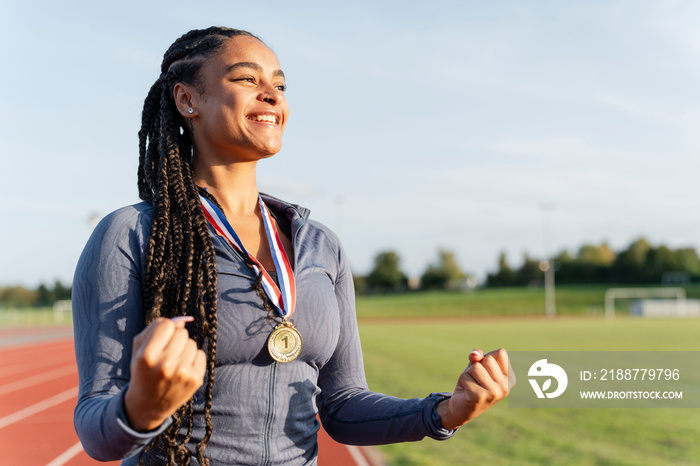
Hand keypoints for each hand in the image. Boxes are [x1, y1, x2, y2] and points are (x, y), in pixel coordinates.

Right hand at [124, 316, 206, 431]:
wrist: (148, 405)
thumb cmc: (143, 371)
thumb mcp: (139, 349)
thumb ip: (155, 328)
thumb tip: (183, 320)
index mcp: (147, 356)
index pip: (166, 324)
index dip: (163, 330)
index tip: (159, 340)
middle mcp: (165, 365)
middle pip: (181, 333)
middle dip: (174, 340)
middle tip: (166, 353)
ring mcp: (182, 373)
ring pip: (192, 343)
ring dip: (184, 349)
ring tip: (173, 363)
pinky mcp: (195, 380)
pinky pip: (201, 354)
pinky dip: (193, 359)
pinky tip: (182, 369)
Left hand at [436, 348, 514, 429]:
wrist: (462, 409)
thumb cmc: (472, 383)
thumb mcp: (476, 365)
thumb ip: (478, 356)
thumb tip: (475, 354)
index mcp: (510, 378)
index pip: (501, 353)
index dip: (487, 358)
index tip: (485, 371)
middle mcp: (506, 386)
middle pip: (488, 359)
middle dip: (477, 366)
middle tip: (476, 380)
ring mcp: (495, 392)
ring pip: (476, 367)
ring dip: (468, 374)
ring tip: (471, 385)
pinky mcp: (480, 396)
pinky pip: (466, 376)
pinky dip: (463, 381)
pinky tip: (467, 392)